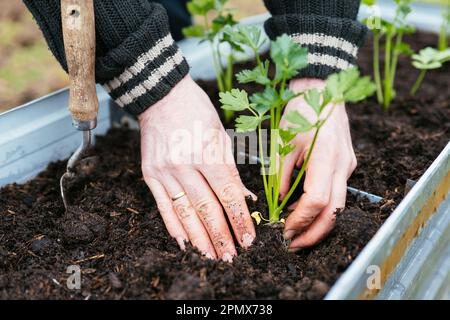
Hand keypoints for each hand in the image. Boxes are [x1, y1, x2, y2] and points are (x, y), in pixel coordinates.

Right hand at [139, 75, 255, 260]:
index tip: (248, 240)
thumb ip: (231, 170)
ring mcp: (164, 171)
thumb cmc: (198, 112)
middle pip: (206, 209)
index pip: (228, 195)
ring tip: (210, 257)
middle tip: (231, 258)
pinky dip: (173, 227)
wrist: (162, 96)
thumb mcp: (221, 135)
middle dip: (221, 236)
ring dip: (199, 238)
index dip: (239, 220)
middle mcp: (184, 165)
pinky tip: (184, 244)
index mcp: (207, 153)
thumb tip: (245, 197)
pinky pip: (163, 206)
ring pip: (184, 212)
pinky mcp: (150, 174)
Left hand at [279, 78, 356, 250]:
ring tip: (297, 233)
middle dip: (314, 233)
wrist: (323, 92)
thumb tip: (279, 203)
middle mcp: (342, 165)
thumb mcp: (282, 142)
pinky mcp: (346, 165)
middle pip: (334, 211)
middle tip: (293, 244)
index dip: (300, 220)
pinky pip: (337, 193)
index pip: (317, 200)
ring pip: (339, 206)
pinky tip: (304, 211)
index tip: (284, 230)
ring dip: (319, 224)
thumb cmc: (300, 112)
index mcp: (325, 157)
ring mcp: (347, 166)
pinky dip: (322, 208)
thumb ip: (281, 175)